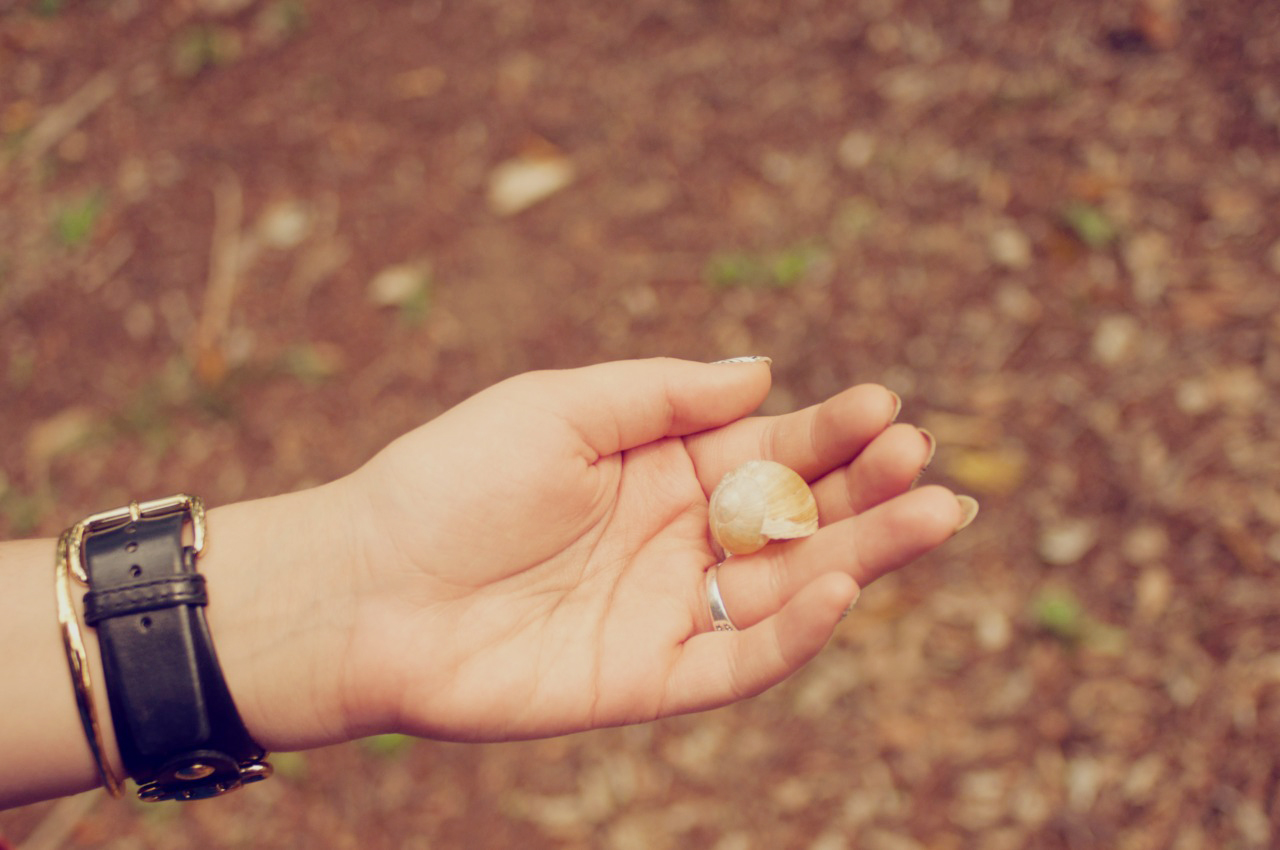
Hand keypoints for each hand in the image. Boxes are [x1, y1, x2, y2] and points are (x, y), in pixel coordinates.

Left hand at [325, 358, 970, 742]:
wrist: (364, 587)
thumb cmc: (449, 481)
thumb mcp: (556, 408)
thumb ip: (660, 393)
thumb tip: (763, 373)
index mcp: (660, 469)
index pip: (768, 449)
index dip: (829, 432)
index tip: (883, 407)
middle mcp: (677, 539)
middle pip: (796, 519)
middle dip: (866, 491)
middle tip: (925, 463)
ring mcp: (668, 610)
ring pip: (787, 589)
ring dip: (861, 555)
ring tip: (931, 515)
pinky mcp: (650, 679)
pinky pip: (738, 661)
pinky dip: (793, 635)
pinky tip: (837, 588)